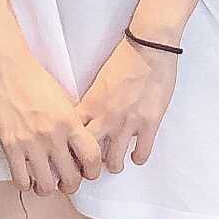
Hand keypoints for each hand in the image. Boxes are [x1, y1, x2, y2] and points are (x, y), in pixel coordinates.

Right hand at [0, 48, 105, 196]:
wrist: (11, 71)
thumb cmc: (37, 83)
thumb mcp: (66, 102)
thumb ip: (74, 126)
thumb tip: (80, 149)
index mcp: (70, 123)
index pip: (92, 158)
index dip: (93, 171)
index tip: (88, 173)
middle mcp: (53, 135)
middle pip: (71, 178)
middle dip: (71, 186)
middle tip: (66, 182)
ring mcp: (31, 143)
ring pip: (46, 185)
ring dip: (48, 189)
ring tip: (46, 183)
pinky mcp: (10, 146)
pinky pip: (21, 179)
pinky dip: (26, 184)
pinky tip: (27, 177)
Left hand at [76, 35, 177, 172]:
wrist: (149, 48)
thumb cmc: (124, 60)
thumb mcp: (99, 82)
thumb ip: (91, 103)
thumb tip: (84, 117)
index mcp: (91, 105)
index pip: (71, 136)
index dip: (69, 150)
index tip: (69, 157)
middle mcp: (106, 118)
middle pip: (88, 155)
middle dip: (87, 167)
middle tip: (89, 169)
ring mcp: (128, 123)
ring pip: (114, 161)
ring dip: (114, 164)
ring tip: (114, 163)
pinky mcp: (149, 124)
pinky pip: (141, 153)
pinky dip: (138, 157)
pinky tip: (135, 155)